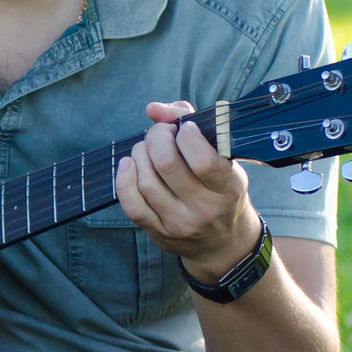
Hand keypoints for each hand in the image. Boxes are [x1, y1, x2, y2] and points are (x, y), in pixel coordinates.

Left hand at [114, 100, 259, 282]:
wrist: (223, 243)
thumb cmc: (222, 191)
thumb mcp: (224, 159)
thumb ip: (193, 123)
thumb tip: (153, 109)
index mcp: (228, 188)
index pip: (203, 160)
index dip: (187, 135)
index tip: (185, 128)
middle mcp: (204, 209)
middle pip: (166, 164)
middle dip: (157, 137)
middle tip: (162, 133)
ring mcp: (179, 223)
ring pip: (145, 180)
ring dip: (140, 153)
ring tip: (148, 148)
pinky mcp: (158, 233)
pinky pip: (131, 204)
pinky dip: (124, 179)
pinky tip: (129, 165)